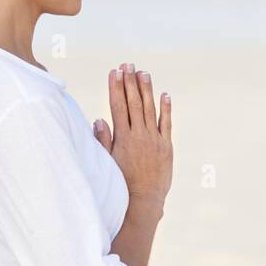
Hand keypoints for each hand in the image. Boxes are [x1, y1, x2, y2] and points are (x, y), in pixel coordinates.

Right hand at [93, 63, 171, 213]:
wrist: (143, 200)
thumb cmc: (121, 183)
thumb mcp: (107, 162)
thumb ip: (103, 140)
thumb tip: (98, 120)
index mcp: (123, 138)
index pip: (118, 106)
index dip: (116, 87)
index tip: (114, 72)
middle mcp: (139, 135)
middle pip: (134, 103)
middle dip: (130, 82)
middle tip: (128, 64)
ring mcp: (155, 140)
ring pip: (150, 109)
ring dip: (147, 89)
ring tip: (143, 73)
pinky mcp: (167, 147)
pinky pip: (167, 123)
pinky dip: (166, 109)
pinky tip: (165, 94)